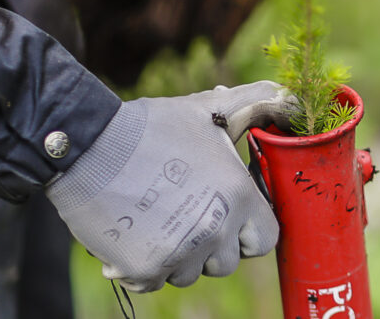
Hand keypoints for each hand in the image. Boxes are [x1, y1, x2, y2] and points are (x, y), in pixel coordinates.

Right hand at [46, 81, 295, 291]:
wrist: (89, 145)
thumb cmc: (153, 126)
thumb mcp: (210, 109)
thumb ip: (256, 104)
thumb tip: (289, 97)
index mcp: (237, 196)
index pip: (266, 239)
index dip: (250, 230)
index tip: (230, 215)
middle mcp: (215, 229)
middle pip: (227, 262)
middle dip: (213, 243)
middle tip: (187, 211)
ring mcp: (180, 253)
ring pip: (191, 273)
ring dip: (180, 255)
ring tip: (158, 217)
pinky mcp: (145, 268)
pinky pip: (156, 282)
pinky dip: (146, 265)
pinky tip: (135, 231)